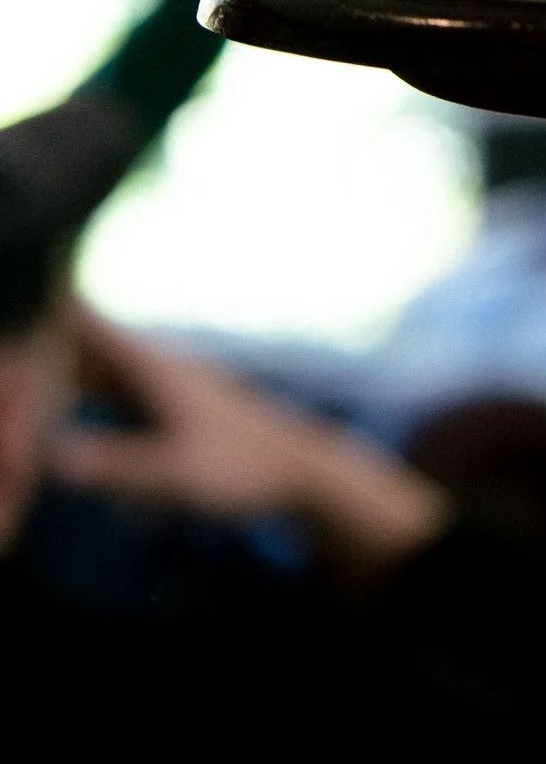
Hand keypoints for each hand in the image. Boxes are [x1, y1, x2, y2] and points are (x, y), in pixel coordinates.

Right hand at [47, 306, 451, 578]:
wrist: (299, 468)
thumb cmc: (242, 467)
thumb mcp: (174, 474)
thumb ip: (115, 465)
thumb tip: (54, 454)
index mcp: (156, 368)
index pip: (93, 323)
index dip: (57, 305)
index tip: (28, 289)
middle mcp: (159, 366)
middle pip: (90, 344)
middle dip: (52, 340)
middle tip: (17, 340)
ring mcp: (168, 384)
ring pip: (105, 365)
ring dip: (71, 364)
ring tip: (38, 361)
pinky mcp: (175, 406)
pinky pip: (120, 387)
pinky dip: (93, 386)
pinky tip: (79, 392)